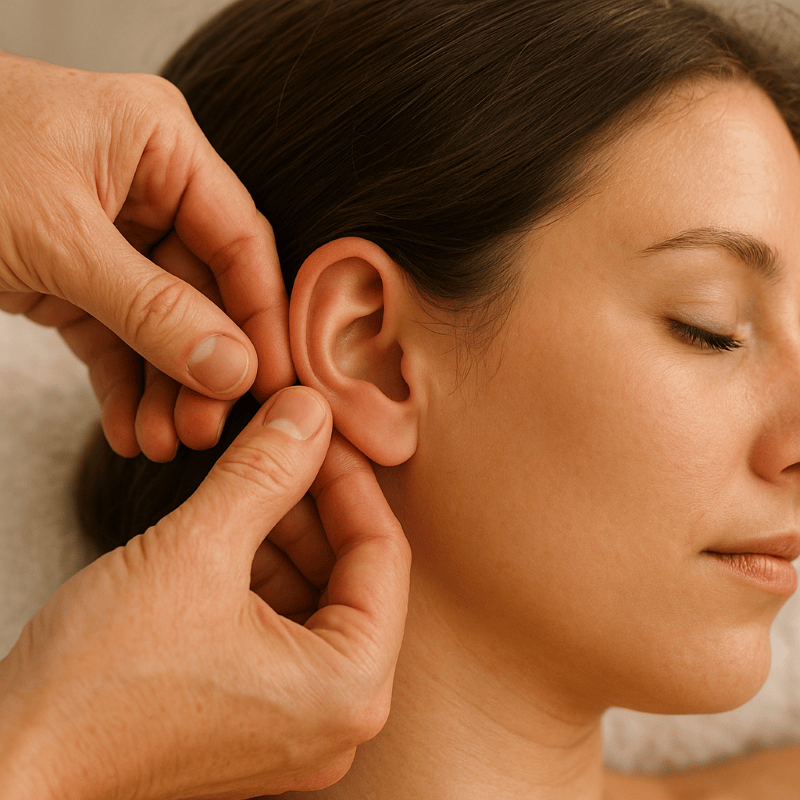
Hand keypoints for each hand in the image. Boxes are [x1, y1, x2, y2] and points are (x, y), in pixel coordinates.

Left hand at [0, 52, 293, 460]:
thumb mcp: (56, 238)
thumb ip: (151, 307)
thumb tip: (232, 367)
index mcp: (160, 145)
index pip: (239, 240)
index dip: (260, 316)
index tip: (271, 382)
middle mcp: (147, 187)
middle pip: (203, 292)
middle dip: (201, 368)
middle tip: (202, 428)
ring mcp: (113, 234)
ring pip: (163, 324)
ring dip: (163, 388)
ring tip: (160, 442)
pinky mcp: (75, 275)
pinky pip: (115, 336)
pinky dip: (122, 385)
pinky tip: (128, 429)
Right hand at [0, 386, 410, 799]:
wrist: (12, 769)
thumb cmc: (95, 683)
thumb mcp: (194, 551)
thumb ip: (266, 471)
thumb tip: (311, 410)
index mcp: (349, 688)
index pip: (385, 553)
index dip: (351, 477)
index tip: (319, 429)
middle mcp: (337, 719)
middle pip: (354, 576)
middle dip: (315, 503)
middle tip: (281, 444)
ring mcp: (297, 726)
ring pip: (316, 597)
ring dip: (285, 533)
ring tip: (247, 480)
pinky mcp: (255, 721)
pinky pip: (283, 629)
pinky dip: (262, 574)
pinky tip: (227, 532)